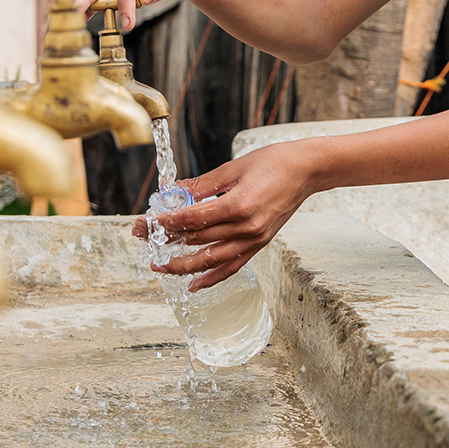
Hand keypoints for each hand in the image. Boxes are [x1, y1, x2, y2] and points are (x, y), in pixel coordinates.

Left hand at [129, 141, 319, 290]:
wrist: (306, 170)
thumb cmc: (272, 163)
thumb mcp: (232, 168)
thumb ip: (201, 185)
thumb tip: (173, 192)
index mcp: (238, 204)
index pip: (191, 219)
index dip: (164, 222)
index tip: (145, 222)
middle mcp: (246, 227)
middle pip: (197, 239)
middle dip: (165, 239)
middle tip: (142, 237)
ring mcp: (254, 239)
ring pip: (212, 260)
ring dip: (183, 266)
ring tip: (160, 265)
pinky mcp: (260, 244)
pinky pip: (232, 266)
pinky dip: (212, 278)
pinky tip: (194, 285)